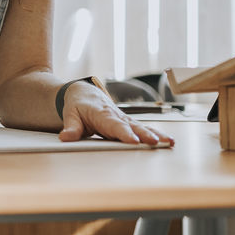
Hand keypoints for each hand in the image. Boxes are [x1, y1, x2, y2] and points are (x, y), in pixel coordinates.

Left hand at [58, 84, 172, 146]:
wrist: (84, 93)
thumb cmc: (77, 105)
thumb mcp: (70, 115)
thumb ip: (71, 127)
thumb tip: (65, 137)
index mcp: (101, 113)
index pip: (113, 124)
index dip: (123, 133)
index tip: (133, 140)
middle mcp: (116, 115)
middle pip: (131, 125)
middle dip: (144, 134)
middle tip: (155, 142)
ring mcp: (124, 119)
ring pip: (141, 126)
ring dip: (155, 134)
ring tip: (169, 142)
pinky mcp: (129, 122)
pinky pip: (144, 128)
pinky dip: (156, 134)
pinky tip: (168, 142)